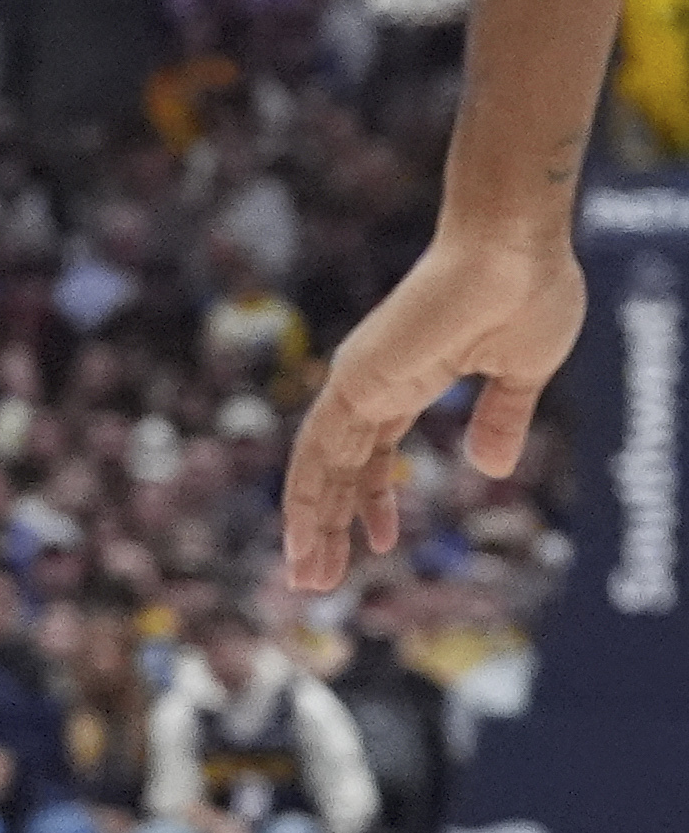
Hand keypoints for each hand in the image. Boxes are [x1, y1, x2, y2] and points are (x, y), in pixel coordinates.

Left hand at [283, 226, 584, 588]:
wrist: (515, 251)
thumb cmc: (526, 293)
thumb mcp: (520, 375)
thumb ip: (500, 420)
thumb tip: (491, 470)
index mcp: (403, 382)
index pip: (371, 454)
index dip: (370, 501)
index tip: (380, 543)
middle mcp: (369, 385)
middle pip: (333, 469)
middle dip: (325, 527)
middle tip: (315, 581)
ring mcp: (358, 381)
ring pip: (318, 466)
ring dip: (310, 524)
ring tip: (307, 578)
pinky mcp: (358, 379)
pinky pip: (322, 446)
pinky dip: (308, 492)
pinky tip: (306, 534)